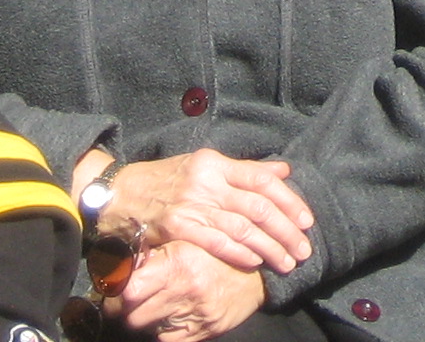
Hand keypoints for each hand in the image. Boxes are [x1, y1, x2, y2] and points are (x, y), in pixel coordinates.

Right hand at [74, 147, 313, 274]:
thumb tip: (283, 169)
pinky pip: (216, 241)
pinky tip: (255, 262)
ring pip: (242, 226)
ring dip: (269, 247)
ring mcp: (191, 203)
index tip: (306, 220)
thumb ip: (244, 170)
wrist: (118, 194)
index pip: (262, 179)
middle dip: (285, 229)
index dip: (289, 200)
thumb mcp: (204, 166)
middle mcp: (206, 180)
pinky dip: (239, 252)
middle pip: (258, 205)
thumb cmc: (165, 181)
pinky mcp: (177, 226)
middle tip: (304, 248)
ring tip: (287, 262)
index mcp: (216, 162)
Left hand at [112, 239, 267, 338]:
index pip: (129, 291)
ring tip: (156, 303)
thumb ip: (154, 253)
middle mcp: (184, 290)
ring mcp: (195, 314)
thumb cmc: (215, 253)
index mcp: (176, 263)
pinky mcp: (204, 332)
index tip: (115, 291)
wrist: (257, 274)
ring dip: (146, 319)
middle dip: (127, 311)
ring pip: (148, 329)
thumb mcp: (185, 241)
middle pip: (133, 317)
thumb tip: (120, 264)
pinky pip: (168, 340)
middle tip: (131, 301)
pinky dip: (164, 330)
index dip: (116, 294)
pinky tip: (172, 314)